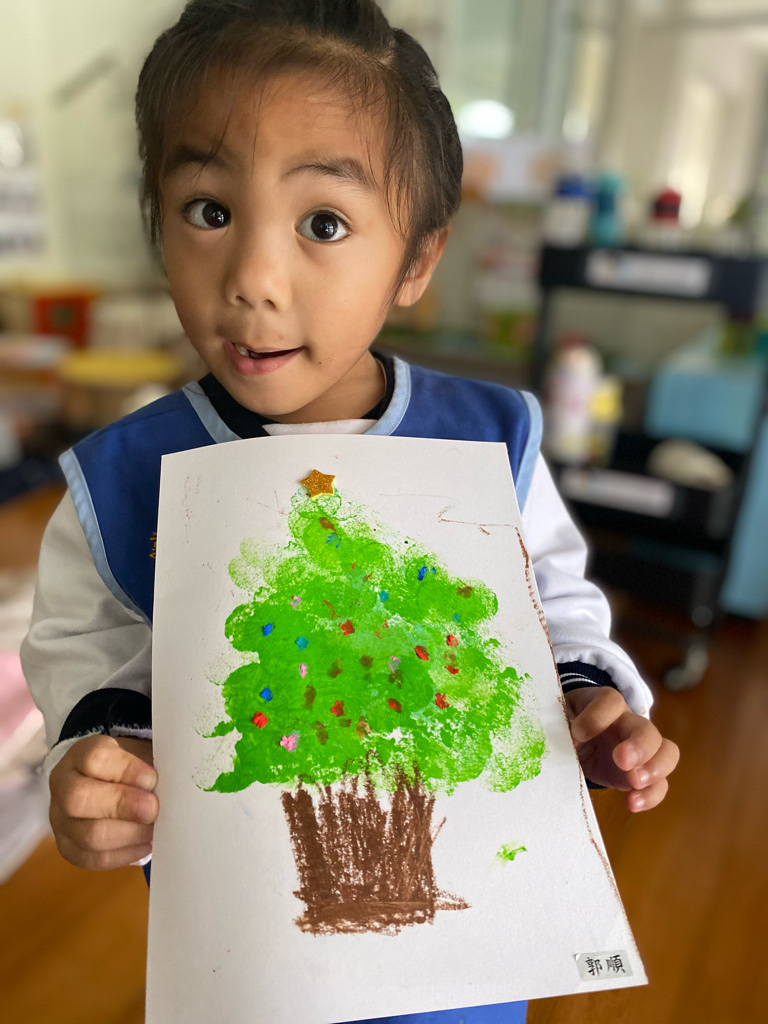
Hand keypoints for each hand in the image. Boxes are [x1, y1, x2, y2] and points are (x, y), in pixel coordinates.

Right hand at [49, 734, 157, 869]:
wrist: (102, 784)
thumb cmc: (128, 768)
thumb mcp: (138, 755)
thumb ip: (151, 766)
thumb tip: (173, 786)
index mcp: (80, 755)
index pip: (94, 758)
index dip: (126, 770)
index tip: (152, 779)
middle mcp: (63, 786)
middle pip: (79, 799)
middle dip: (122, 805)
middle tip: (153, 809)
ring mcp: (61, 821)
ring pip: (88, 835)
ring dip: (129, 834)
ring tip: (154, 829)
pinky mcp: (69, 849)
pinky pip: (94, 859)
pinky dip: (125, 854)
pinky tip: (145, 844)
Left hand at [565, 686, 678, 811]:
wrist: (574, 738)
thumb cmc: (566, 723)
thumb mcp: (559, 719)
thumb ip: (560, 728)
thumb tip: (567, 743)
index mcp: (604, 704)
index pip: (610, 701)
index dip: (597, 715)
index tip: (578, 733)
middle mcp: (628, 723)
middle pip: (646, 728)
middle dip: (639, 745)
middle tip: (622, 760)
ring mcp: (640, 748)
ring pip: (666, 752)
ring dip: (655, 768)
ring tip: (635, 781)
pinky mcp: (642, 774)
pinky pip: (659, 783)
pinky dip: (651, 795)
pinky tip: (632, 803)